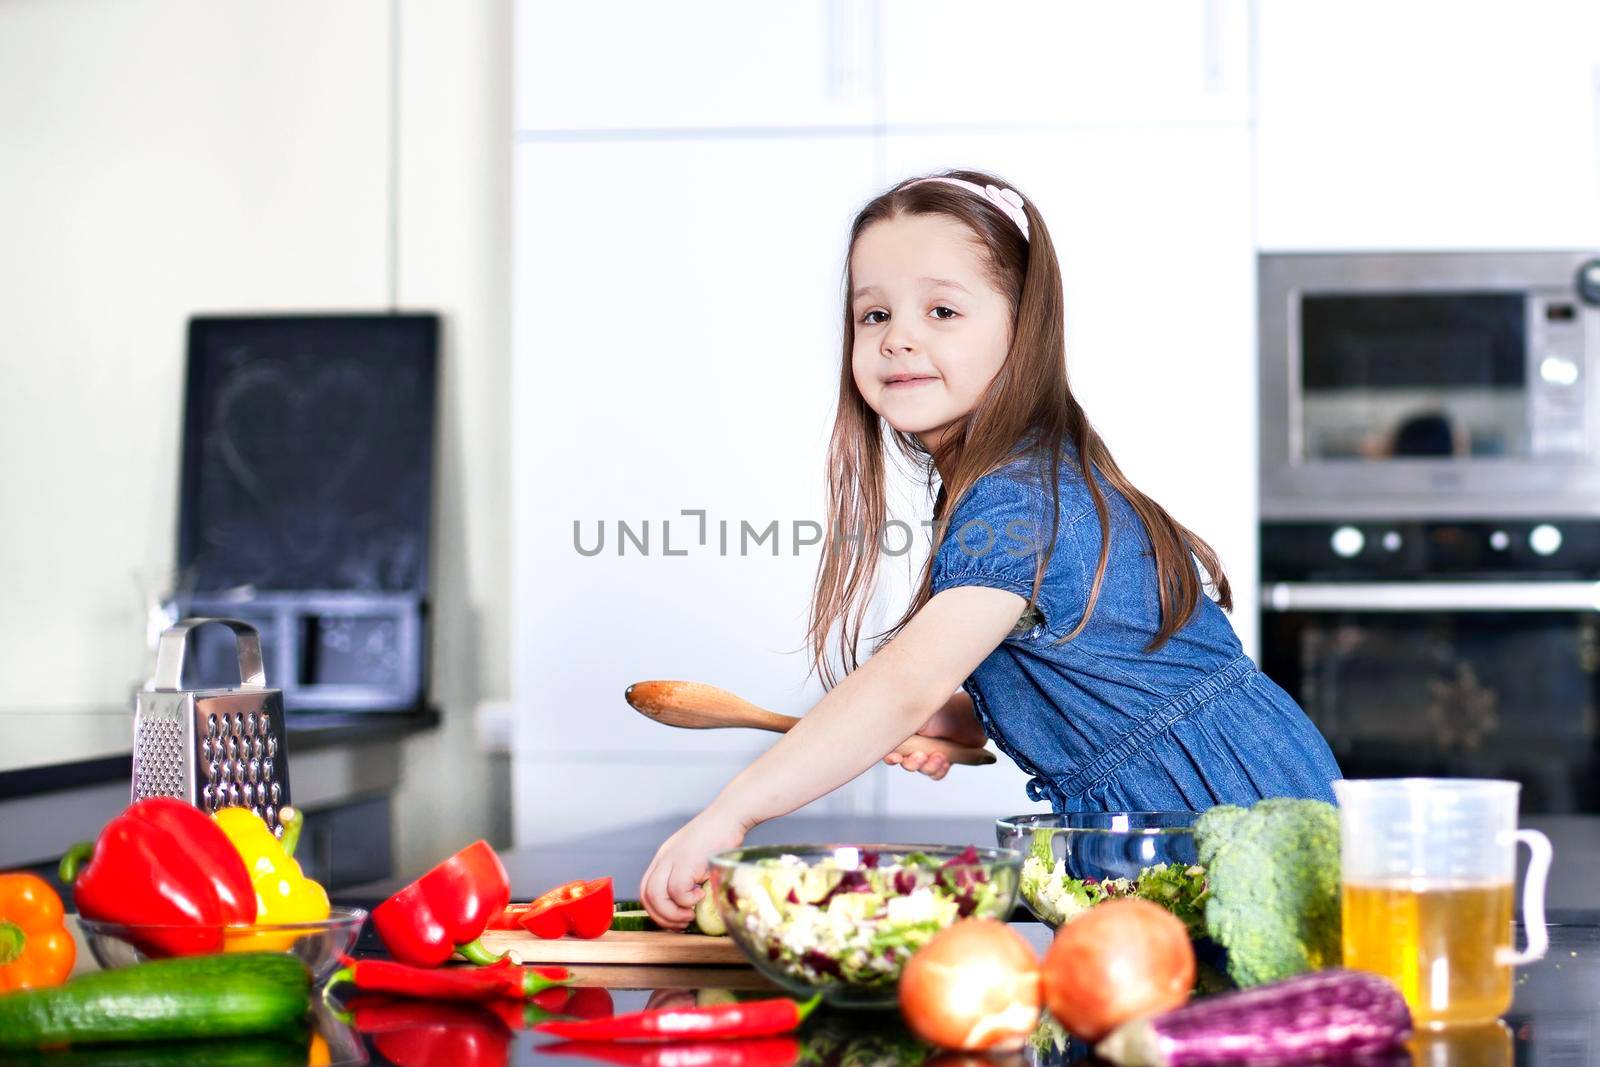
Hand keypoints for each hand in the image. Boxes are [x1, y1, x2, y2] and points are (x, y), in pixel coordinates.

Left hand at [640, 806, 747, 928]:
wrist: (731, 815)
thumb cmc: (721, 837)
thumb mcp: (698, 858)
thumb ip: (692, 877)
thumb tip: (695, 904)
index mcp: (664, 858)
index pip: (646, 890)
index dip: (657, 910)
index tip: (675, 919)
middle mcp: (663, 858)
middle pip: (647, 896)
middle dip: (663, 917)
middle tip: (682, 922)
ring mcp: (672, 859)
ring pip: (656, 896)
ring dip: (673, 913)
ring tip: (691, 913)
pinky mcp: (685, 861)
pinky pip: (677, 891)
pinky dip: (687, 900)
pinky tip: (701, 895)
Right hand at [883, 691, 984, 780]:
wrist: (970, 715)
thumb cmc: (944, 709)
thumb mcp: (919, 714)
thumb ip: (904, 724)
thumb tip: (885, 733)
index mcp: (906, 730)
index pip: (891, 748)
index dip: (891, 756)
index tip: (896, 757)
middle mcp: (915, 742)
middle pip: (905, 763)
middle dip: (912, 763)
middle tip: (921, 756)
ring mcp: (929, 751)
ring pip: (921, 770)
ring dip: (929, 766)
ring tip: (940, 756)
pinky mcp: (944, 758)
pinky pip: (936, 774)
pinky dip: (940, 770)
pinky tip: (946, 761)